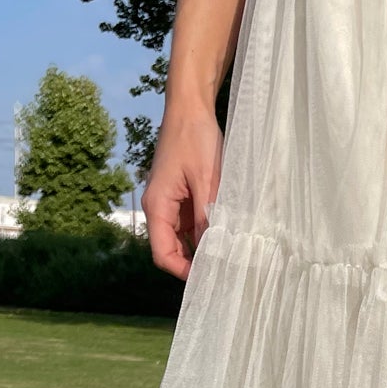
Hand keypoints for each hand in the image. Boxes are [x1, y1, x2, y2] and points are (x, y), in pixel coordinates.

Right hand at [142, 106, 222, 279]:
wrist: (191, 109)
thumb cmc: (195, 138)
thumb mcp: (207, 179)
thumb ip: (207, 216)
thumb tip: (213, 251)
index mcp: (158, 206)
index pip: (163, 254)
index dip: (184, 271)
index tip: (210, 278)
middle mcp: (160, 208)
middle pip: (171, 250)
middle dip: (194, 264)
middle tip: (225, 271)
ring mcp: (171, 203)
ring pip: (182, 239)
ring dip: (201, 249)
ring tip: (228, 257)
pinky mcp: (182, 196)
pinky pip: (191, 224)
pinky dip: (205, 233)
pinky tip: (225, 235)